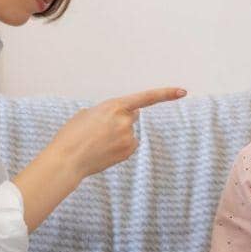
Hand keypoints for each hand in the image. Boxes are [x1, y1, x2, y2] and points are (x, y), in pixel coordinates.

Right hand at [47, 87, 186, 178]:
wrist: (67, 159)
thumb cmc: (72, 134)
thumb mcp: (87, 113)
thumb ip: (107, 111)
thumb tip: (118, 117)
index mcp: (114, 105)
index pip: (146, 98)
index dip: (166, 94)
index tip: (183, 92)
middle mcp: (125, 120)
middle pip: (133, 115)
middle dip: (122, 119)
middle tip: (101, 129)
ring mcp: (128, 137)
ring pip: (129, 132)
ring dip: (118, 135)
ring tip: (97, 141)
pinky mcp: (128, 151)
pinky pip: (128, 145)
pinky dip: (119, 147)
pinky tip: (104, 151)